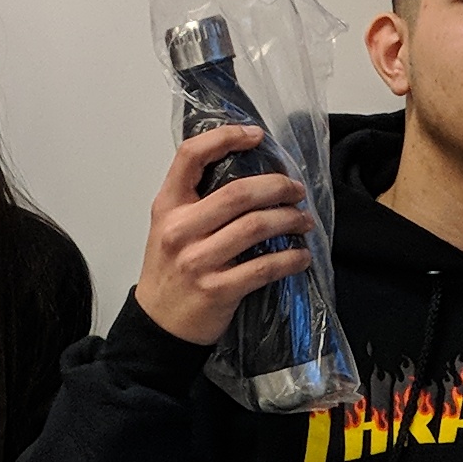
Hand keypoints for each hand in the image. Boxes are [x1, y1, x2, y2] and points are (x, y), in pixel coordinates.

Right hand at [132, 123, 311, 345]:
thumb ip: (196, 201)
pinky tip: (301, 256)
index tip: (256, 136)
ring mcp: (198, 261)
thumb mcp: (169, 227)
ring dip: (290, 220)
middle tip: (296, 189)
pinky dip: (290, 259)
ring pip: (256, 227)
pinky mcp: (218, 289)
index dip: (225, 138)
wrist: (158, 325)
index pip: (191, 156)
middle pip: (238, 193)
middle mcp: (180, 230)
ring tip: (303, 221)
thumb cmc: (169, 272)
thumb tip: (247, 174)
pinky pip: (264, 267)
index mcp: (168, 207)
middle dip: (278, 186)